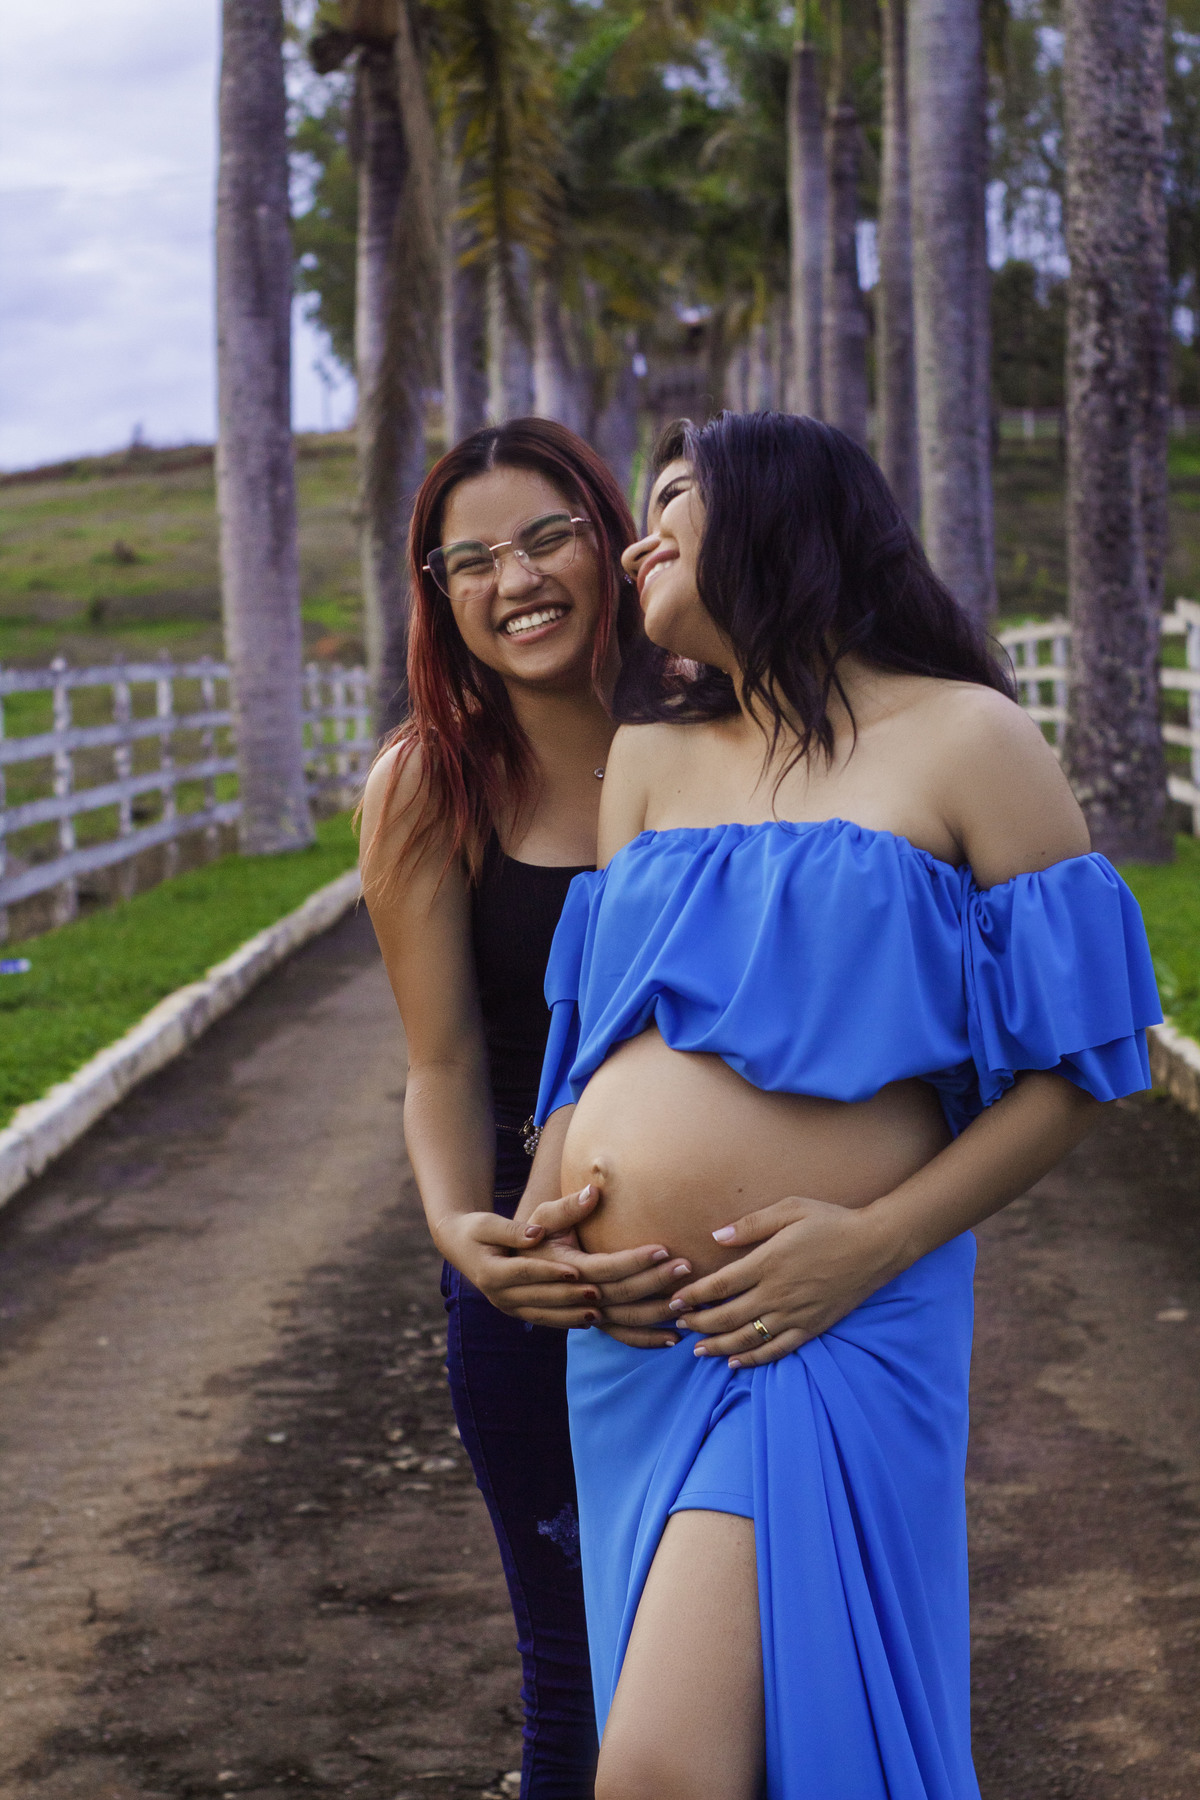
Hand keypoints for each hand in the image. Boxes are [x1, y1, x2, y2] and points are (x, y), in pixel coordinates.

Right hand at [438, 1209, 601, 1329]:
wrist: (460, 1247)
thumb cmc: (478, 1229)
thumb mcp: (489, 1223)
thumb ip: (514, 1229)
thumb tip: (537, 1233)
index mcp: (490, 1272)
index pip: (524, 1272)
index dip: (550, 1272)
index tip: (576, 1270)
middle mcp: (497, 1295)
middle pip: (538, 1297)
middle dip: (568, 1297)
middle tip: (598, 1293)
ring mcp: (506, 1306)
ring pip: (542, 1315)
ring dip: (571, 1315)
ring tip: (599, 1313)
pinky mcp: (515, 1311)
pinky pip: (542, 1319)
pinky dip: (564, 1321)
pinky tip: (588, 1321)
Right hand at [522, 1185, 688, 1347]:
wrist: (506, 1272)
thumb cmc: (529, 1238)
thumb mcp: (542, 1219)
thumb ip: (568, 1207)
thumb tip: (593, 1190)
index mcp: (564, 1268)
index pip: (606, 1267)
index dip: (634, 1260)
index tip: (664, 1249)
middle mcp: (573, 1296)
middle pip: (620, 1293)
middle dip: (655, 1281)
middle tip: (687, 1266)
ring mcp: (581, 1314)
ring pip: (624, 1319)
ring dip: (657, 1312)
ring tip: (690, 1301)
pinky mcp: (589, 1323)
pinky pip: (619, 1336)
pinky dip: (645, 1340)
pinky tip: (672, 1339)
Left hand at [667, 1196, 900, 1365]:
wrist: (875, 1246)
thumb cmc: (831, 1222)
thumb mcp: (790, 1209)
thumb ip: (751, 1224)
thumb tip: (716, 1236)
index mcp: (768, 1262)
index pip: (720, 1285)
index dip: (693, 1296)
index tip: (674, 1301)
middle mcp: (778, 1293)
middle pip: (727, 1316)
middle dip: (698, 1323)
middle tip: (679, 1324)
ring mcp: (795, 1314)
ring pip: (748, 1338)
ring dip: (718, 1346)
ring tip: (698, 1349)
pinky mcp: (811, 1327)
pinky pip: (777, 1350)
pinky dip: (753, 1359)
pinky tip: (735, 1363)